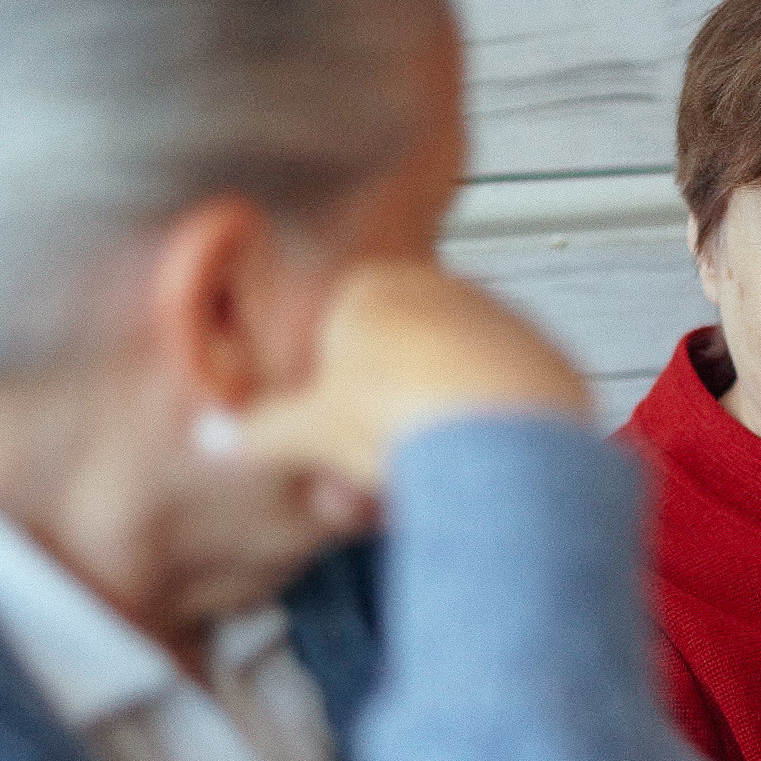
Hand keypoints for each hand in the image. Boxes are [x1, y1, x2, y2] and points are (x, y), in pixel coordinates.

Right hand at [239, 258, 589, 485]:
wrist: (502, 434)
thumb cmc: (403, 418)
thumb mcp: (309, 432)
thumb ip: (259, 432)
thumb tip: (215, 438)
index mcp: (371, 290)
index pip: (339, 338)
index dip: (334, 400)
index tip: (341, 439)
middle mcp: (440, 290)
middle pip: (400, 359)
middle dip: (390, 414)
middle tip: (386, 465)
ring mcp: (497, 318)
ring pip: (454, 377)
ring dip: (440, 422)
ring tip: (434, 471)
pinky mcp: (545, 355)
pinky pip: (507, 397)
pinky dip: (492, 429)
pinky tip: (483, 464)